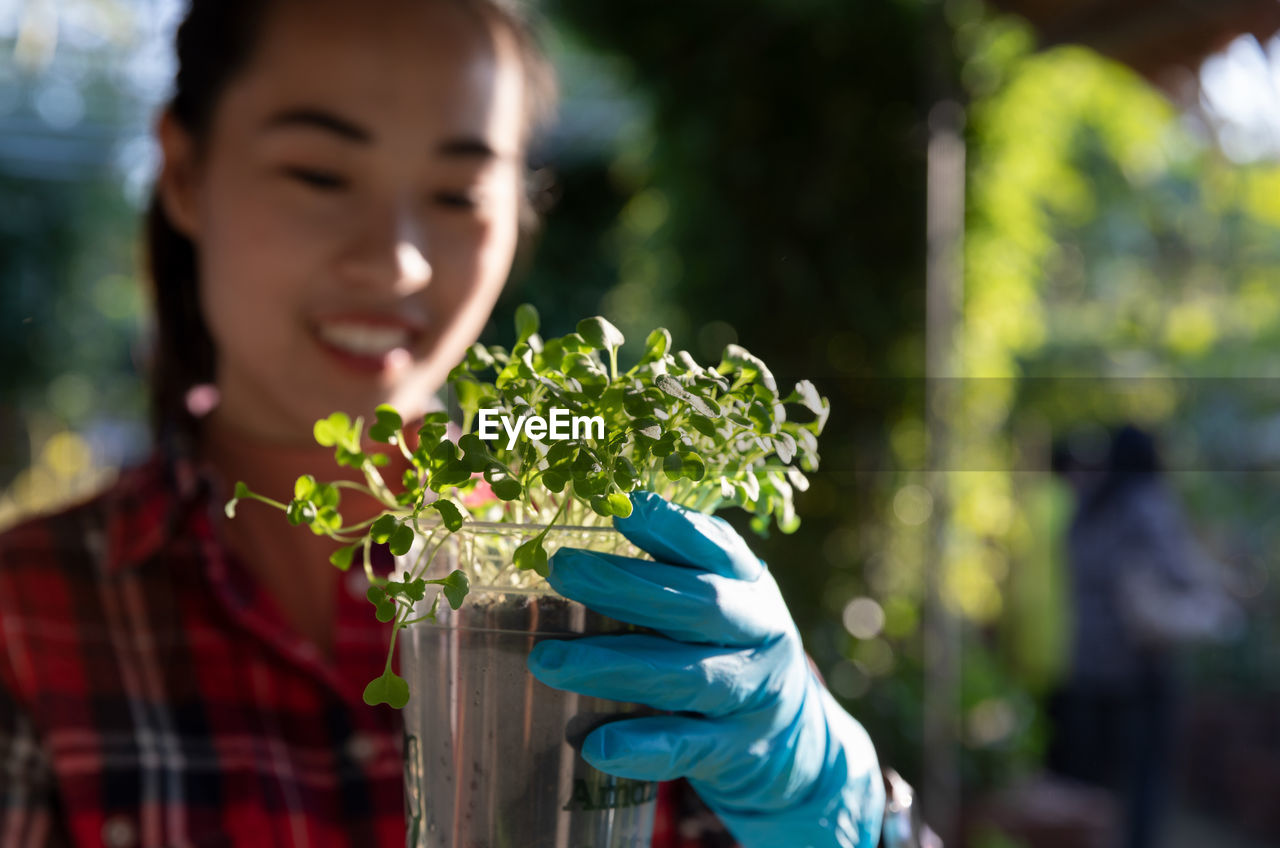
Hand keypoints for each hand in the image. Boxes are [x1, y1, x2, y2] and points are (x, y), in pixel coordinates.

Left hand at [527, 491, 884, 847]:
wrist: (793, 737)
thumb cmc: (728, 645)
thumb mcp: (718, 596)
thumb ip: (670, 568)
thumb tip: (582, 536)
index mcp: (749, 582)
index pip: (714, 547)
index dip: (672, 526)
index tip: (623, 505)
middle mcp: (759, 632)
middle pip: (699, 607)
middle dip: (628, 587)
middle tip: (562, 568)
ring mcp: (752, 693)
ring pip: (687, 676)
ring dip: (613, 667)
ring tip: (547, 659)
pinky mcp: (736, 749)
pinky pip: (687, 746)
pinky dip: (641, 745)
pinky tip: (594, 743)